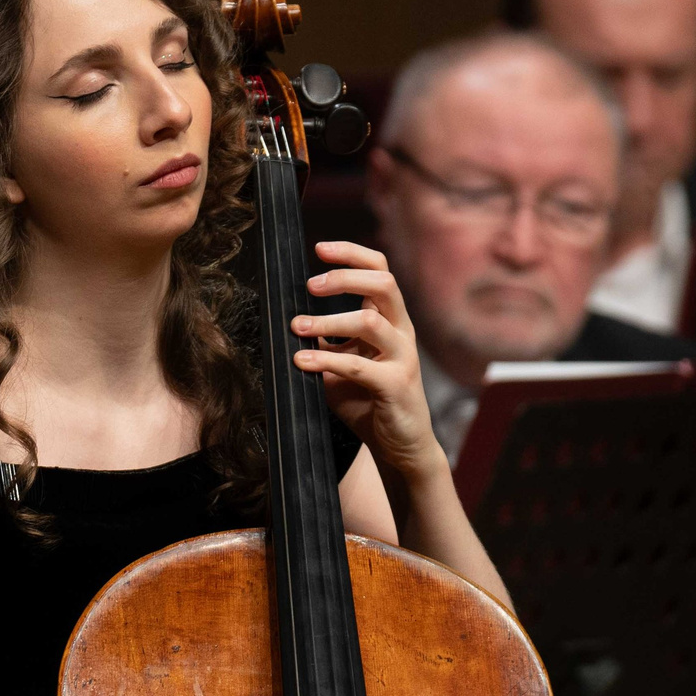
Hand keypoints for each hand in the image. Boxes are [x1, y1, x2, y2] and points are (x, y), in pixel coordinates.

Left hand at [292, 242, 447, 485]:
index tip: (319, 248)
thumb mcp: (343, 362)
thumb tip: (293, 318)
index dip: (352, 254)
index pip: (379, 270)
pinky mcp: (396, 386)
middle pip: (383, 284)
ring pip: (370, 321)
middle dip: (343, 278)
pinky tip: (303, 361)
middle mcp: (401, 333)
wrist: (400, 447)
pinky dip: (326, 360)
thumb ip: (327, 339)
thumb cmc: (368, 401)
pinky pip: (359, 366)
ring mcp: (402, 358)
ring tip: (297, 327)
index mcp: (390, 320)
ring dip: (328, 321)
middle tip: (309, 285)